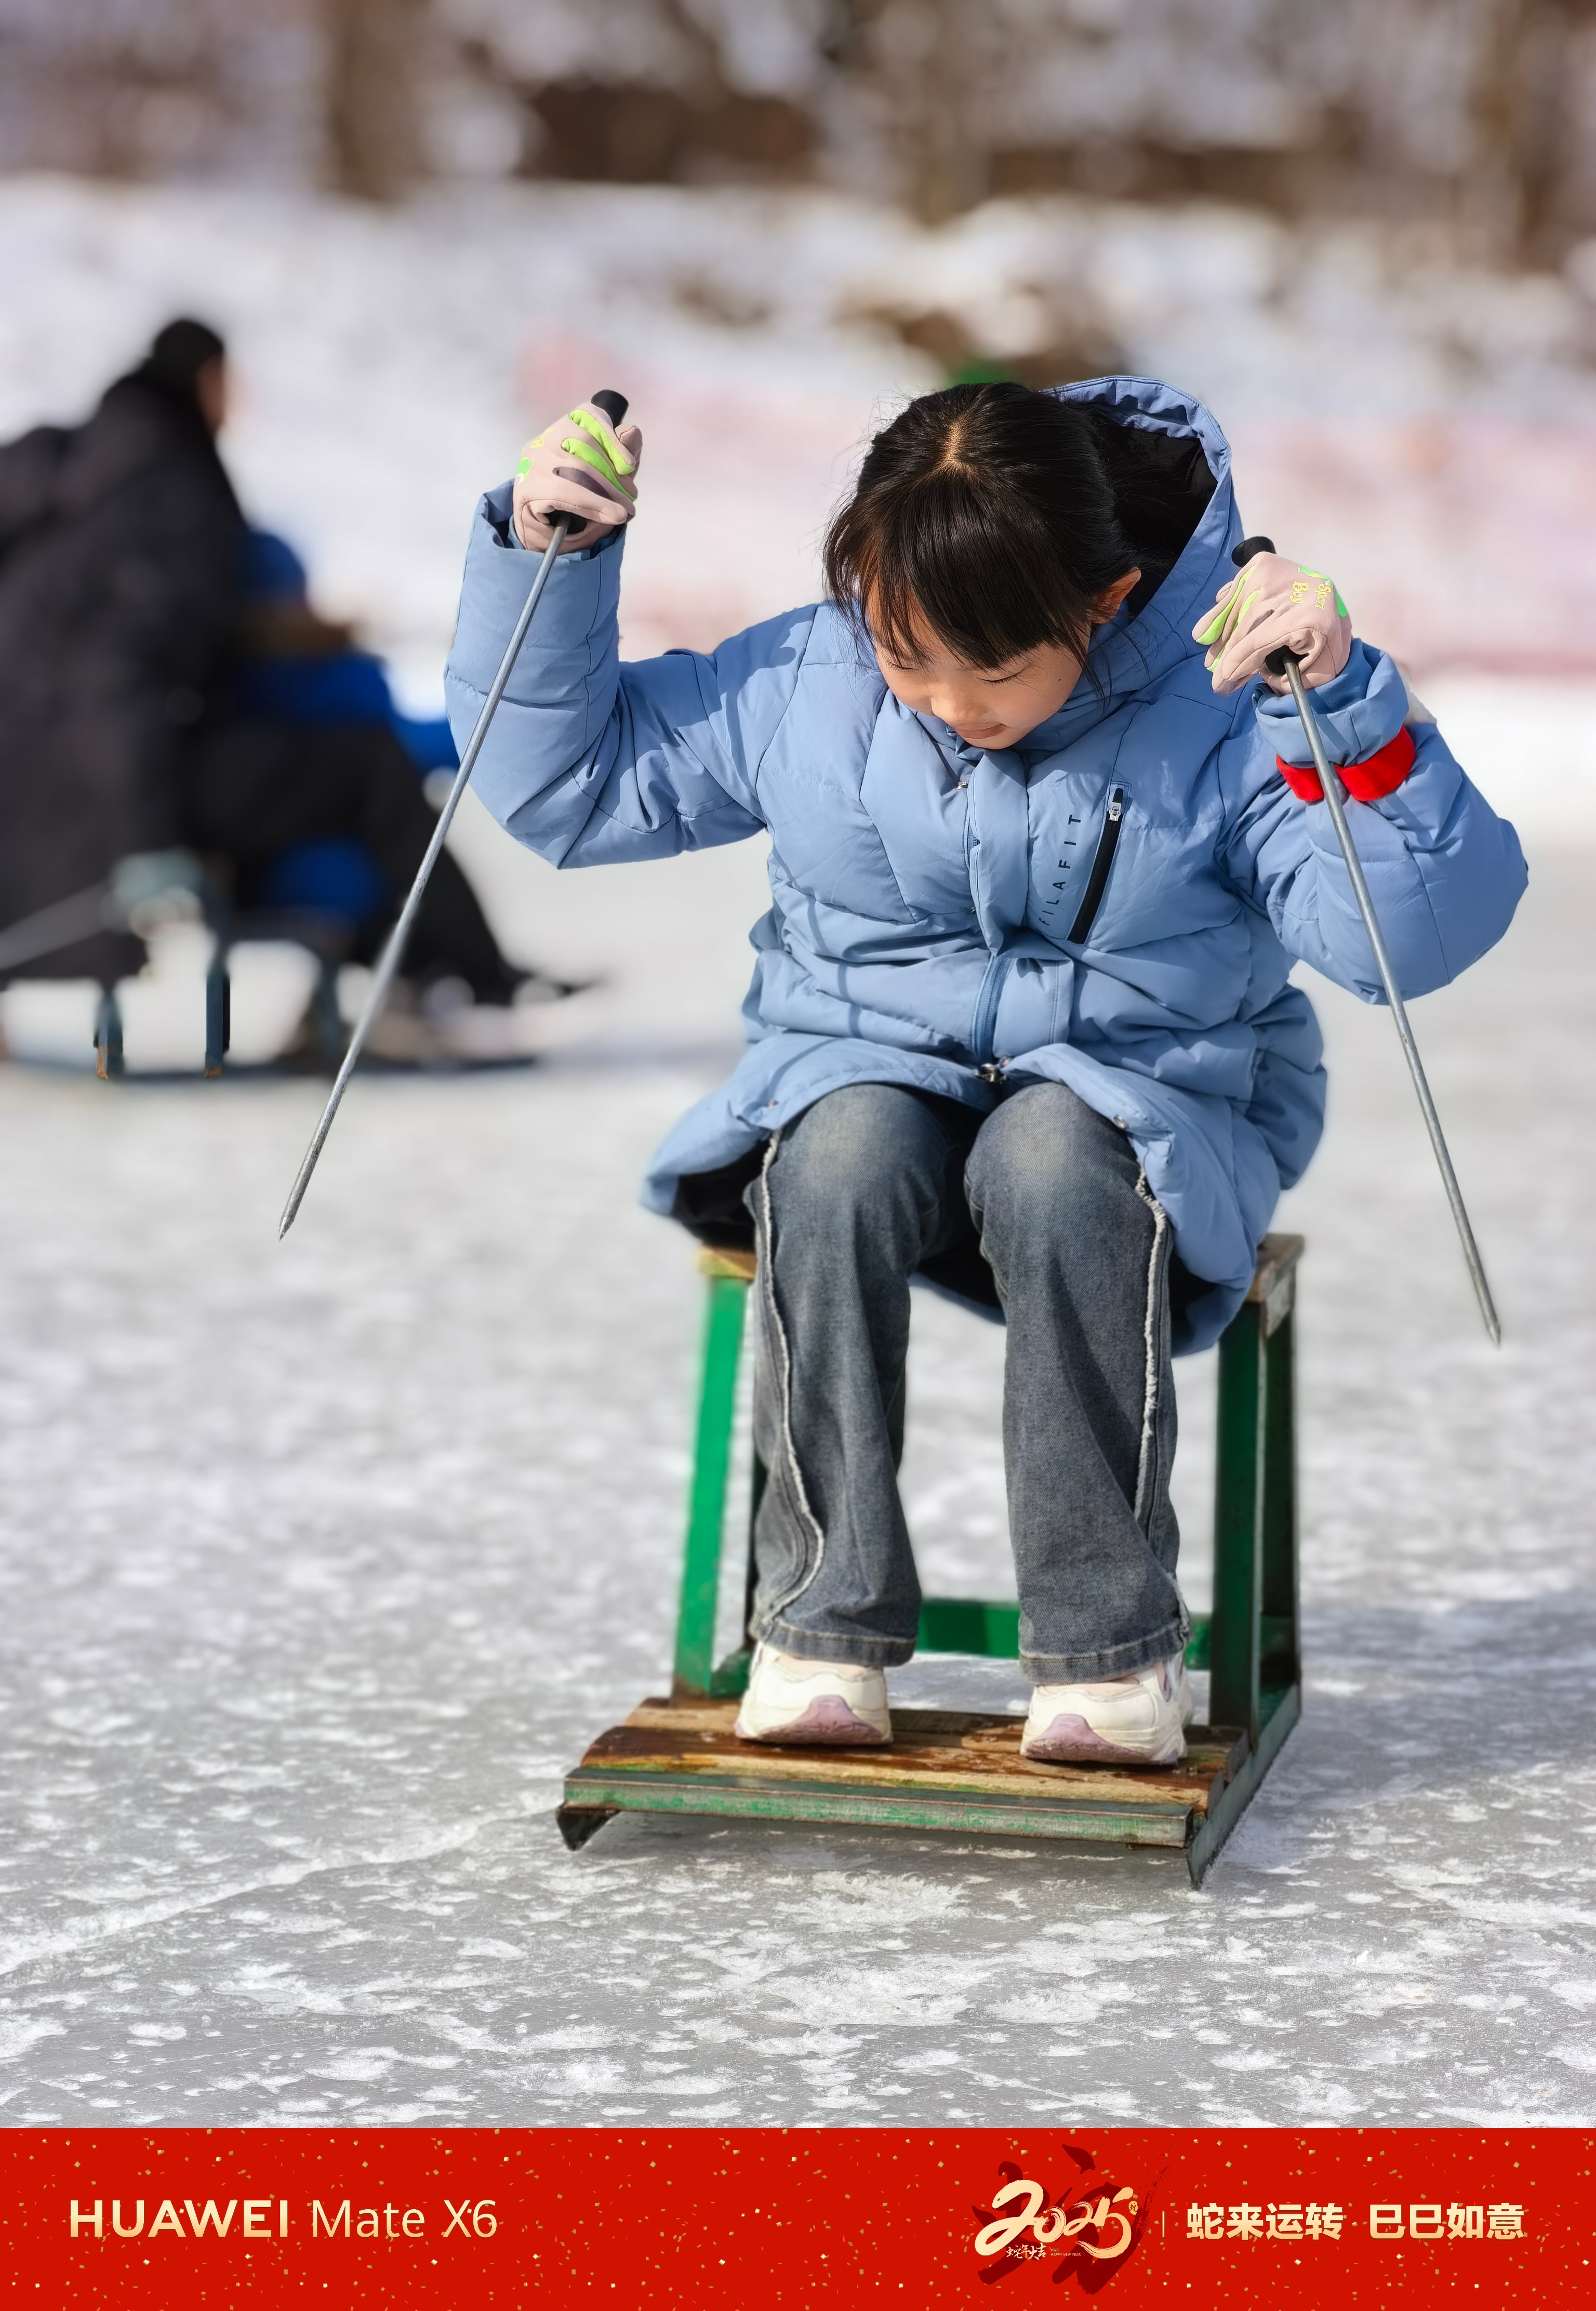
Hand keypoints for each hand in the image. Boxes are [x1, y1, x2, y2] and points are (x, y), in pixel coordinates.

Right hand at [512, 402, 641, 553]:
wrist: (552, 545)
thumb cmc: (582, 510)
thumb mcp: (609, 481)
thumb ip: (622, 457)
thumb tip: (633, 433)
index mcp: (562, 432)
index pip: (586, 416)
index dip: (610, 437)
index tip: (628, 465)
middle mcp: (544, 442)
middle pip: (584, 443)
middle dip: (613, 473)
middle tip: (630, 497)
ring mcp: (532, 464)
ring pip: (576, 467)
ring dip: (607, 492)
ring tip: (624, 511)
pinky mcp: (527, 489)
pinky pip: (564, 491)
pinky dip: (593, 503)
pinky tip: (612, 515)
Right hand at [1192, 552, 1350, 694]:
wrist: (1331, 601)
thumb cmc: (1328, 641)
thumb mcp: (1321, 669)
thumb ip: (1290, 680)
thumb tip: (1248, 675)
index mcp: (1311, 617)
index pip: (1260, 641)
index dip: (1237, 664)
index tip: (1221, 684)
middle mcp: (1292, 589)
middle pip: (1244, 626)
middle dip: (1226, 656)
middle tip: (1216, 680)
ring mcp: (1276, 572)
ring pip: (1236, 609)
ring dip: (1219, 636)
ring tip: (1211, 659)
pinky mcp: (1264, 563)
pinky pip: (1234, 590)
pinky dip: (1221, 610)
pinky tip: (1211, 630)